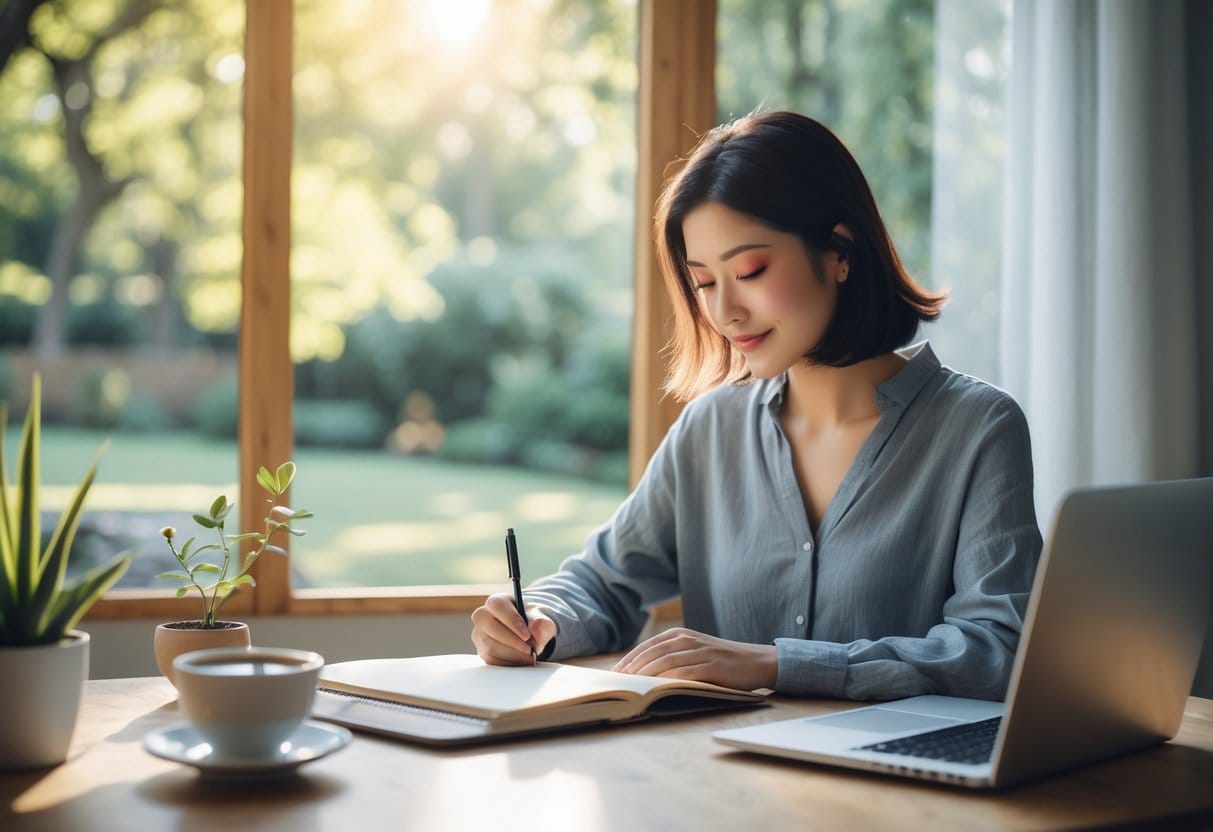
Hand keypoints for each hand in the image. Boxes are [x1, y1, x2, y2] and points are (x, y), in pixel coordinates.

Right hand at [470, 592, 557, 665]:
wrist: (528, 634)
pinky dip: (509, 663)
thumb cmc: (531, 621)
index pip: (497, 606)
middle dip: (513, 642)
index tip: (527, 635)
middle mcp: (483, 617)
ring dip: (513, 655)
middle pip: (490, 627)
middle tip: (531, 649)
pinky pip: (491, 660)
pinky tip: (521, 661)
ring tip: (529, 656)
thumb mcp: (541, 619)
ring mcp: (480, 635)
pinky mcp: (482, 651)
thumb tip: (536, 633)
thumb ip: (542, 623)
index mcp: (497, 602)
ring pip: (490, 647)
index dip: (511, 620)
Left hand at [611, 627, 776, 690]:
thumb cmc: (720, 661)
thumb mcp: (694, 651)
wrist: (755, 661)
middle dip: (633, 667)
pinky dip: (670, 679)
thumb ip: (672, 656)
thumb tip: (642, 673)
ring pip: (667, 661)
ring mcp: (701, 652)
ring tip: (633, 686)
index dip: (630, 658)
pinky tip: (658, 687)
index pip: (648, 646)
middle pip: (653, 652)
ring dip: (647, 674)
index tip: (615, 672)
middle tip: (618, 681)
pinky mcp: (713, 666)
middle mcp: (689, 639)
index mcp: (681, 634)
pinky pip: (687, 672)